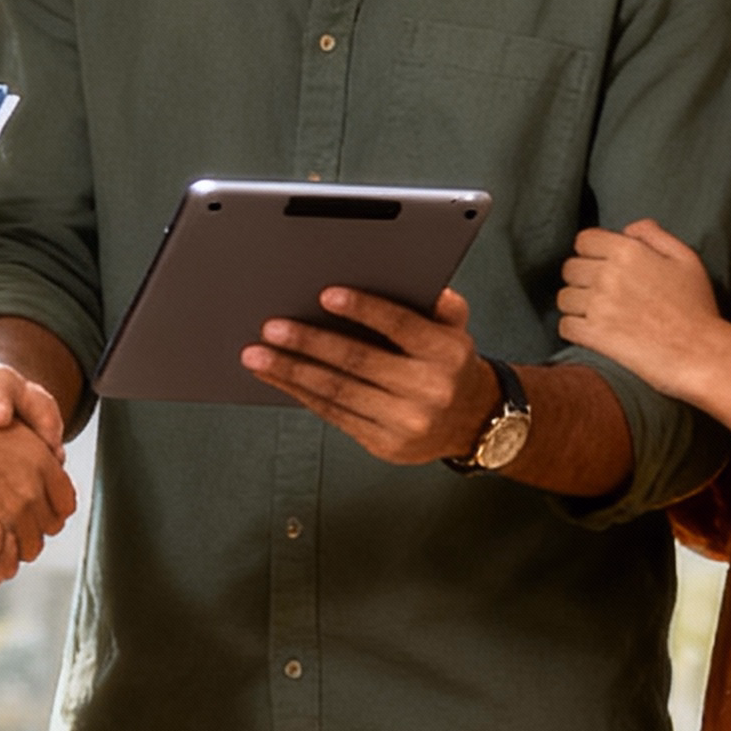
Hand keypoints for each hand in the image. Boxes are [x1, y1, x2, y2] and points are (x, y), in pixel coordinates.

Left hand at [241, 283, 495, 467]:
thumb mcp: (457, 328)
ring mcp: (405, 422)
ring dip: (291, 372)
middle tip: (272, 328)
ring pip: (338, 392)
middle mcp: (429, 389)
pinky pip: (334, 415)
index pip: (400, 325)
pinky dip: (301, 394)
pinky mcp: (384, 445)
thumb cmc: (450, 364)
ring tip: (257, 355)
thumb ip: (443, 304)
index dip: (362, 309)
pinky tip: (277, 378)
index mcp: (446, 353)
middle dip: (309, 343)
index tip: (324, 294)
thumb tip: (425, 285)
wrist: (473, 421)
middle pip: (359, 362)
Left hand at [558, 218, 730, 400]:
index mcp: (628, 252)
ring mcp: (599, 305)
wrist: (701, 353)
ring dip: (577, 305)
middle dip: (582, 278)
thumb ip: (655, 236)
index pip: (584, 240)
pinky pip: (565, 326)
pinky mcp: (594, 335)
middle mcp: (608, 274)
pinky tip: (592, 332)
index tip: (602, 265)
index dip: (591, 252)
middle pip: (570, 268)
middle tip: (601, 293)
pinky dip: (574, 329)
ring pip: (564, 298)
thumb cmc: (698, 307)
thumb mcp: (687, 259)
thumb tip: (627, 229)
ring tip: (598, 314)